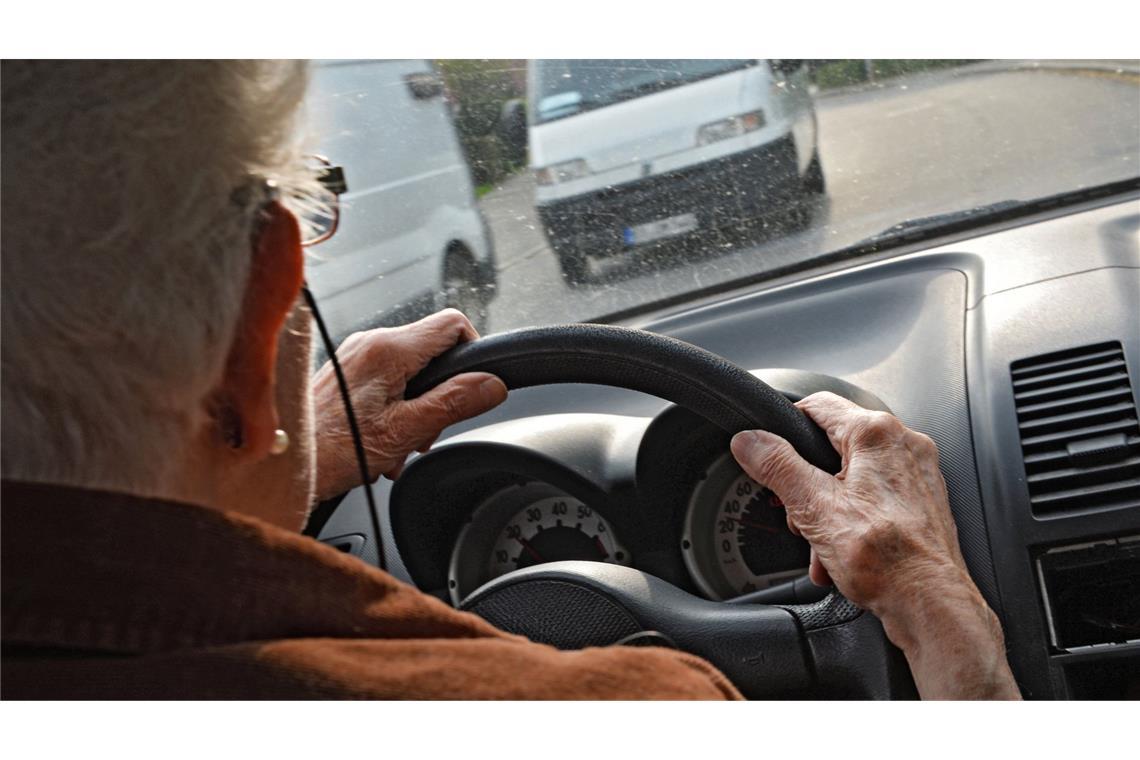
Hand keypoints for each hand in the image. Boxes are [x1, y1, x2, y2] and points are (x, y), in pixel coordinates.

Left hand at [311, 309, 506, 501]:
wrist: (281, 463)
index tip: (471, 387)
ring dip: (416, 408)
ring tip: (398, 445)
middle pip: (434, 352)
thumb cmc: (330, 450)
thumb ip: (454, 403)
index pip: (453, 324)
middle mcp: (370, 342)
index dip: (473, 353)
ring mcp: (356, 356)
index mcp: (388, 349)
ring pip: (411, 370)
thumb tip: (492, 385)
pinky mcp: (346, 372)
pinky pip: (387, 381)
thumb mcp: (405, 431)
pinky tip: (382, 442)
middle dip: (441, 393)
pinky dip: (395, 410)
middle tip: (426, 432)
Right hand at [730, 392, 1018, 698]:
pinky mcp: (923, 503)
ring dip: (829, 510)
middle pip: (835, 447)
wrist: (932, 604)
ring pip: (854, 478)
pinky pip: (875, 501)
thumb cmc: (889, 559)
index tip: (768, 451)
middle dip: (809, 484)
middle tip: (799, 514)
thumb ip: (777, 467)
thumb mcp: (814, 507)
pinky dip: (855, 522)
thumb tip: (750, 441)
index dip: (785, 427)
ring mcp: (918, 475)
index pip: (817, 404)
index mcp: (878, 434)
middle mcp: (905, 445)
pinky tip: (844, 554)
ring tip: (823, 545)